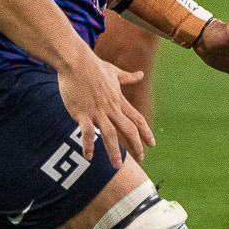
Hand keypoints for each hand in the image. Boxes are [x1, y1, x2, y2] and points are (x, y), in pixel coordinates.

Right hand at [56, 49, 151, 164]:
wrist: (76, 62)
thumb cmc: (93, 66)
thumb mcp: (114, 72)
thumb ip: (127, 77)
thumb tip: (140, 74)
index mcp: (119, 100)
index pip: (137, 119)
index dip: (146, 132)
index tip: (152, 144)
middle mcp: (111, 108)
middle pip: (128, 130)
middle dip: (136, 146)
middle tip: (141, 159)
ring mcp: (97, 111)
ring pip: (109, 135)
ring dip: (114, 151)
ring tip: (118, 166)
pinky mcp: (82, 113)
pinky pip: (87, 132)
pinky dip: (88, 145)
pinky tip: (88, 157)